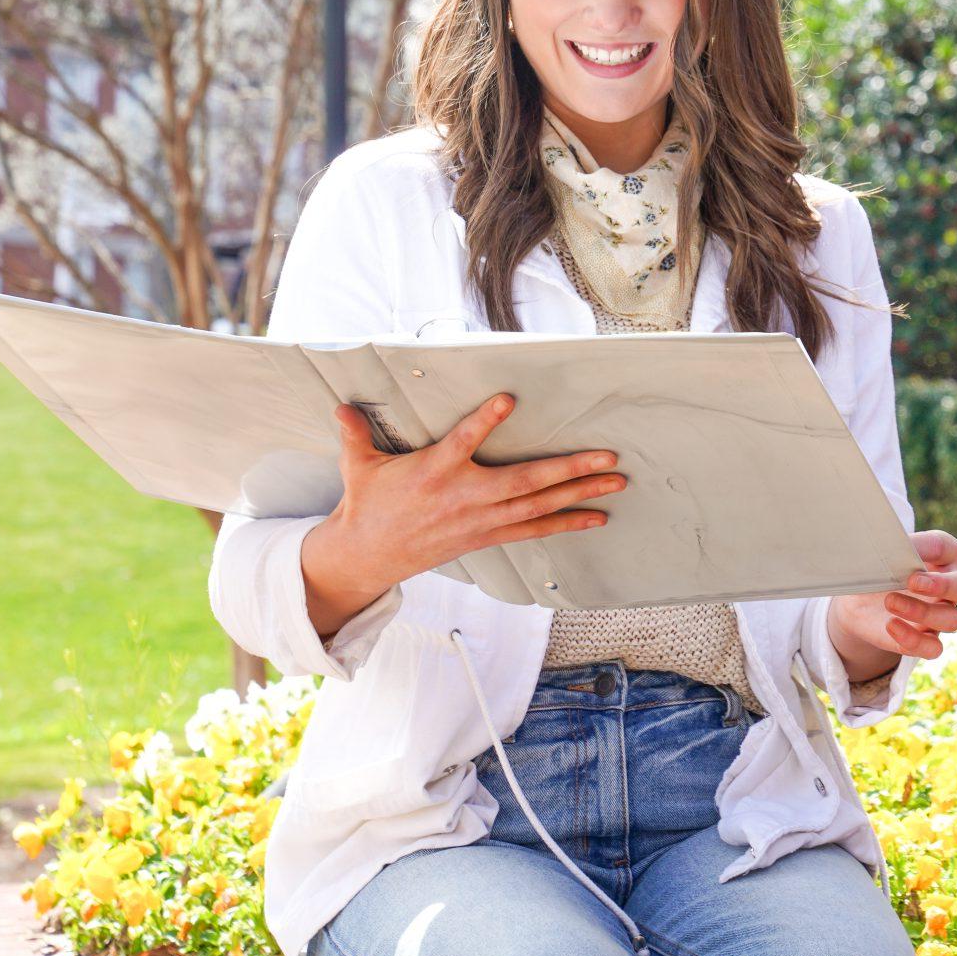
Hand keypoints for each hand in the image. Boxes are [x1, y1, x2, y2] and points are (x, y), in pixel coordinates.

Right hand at [299, 396, 627, 636]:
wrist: (368, 556)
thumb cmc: (367, 505)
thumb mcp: (358, 467)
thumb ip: (355, 434)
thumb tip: (340, 408)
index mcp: (433, 471)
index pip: (462, 441)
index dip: (484, 421)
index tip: (507, 399)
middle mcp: (464, 496)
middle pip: (523, 481)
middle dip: (568, 468)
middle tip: (607, 455)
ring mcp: (479, 520)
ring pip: (538, 506)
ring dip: (580, 494)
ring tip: (615, 481)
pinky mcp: (486, 536)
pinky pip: (534, 531)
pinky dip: (567, 523)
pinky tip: (597, 517)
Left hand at [827, 530, 956, 679]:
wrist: (858, 602)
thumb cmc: (875, 569)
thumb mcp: (875, 556)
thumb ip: (886, 548)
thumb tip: (889, 544)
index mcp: (939, 557)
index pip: (948, 548)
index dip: (931, 548)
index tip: (907, 548)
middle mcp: (947, 587)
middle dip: (942, 585)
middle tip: (912, 581)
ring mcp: (939, 615)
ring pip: (952, 620)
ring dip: (923, 612)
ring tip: (890, 602)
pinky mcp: (926, 639)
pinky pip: (934, 648)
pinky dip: (914, 640)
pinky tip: (891, 626)